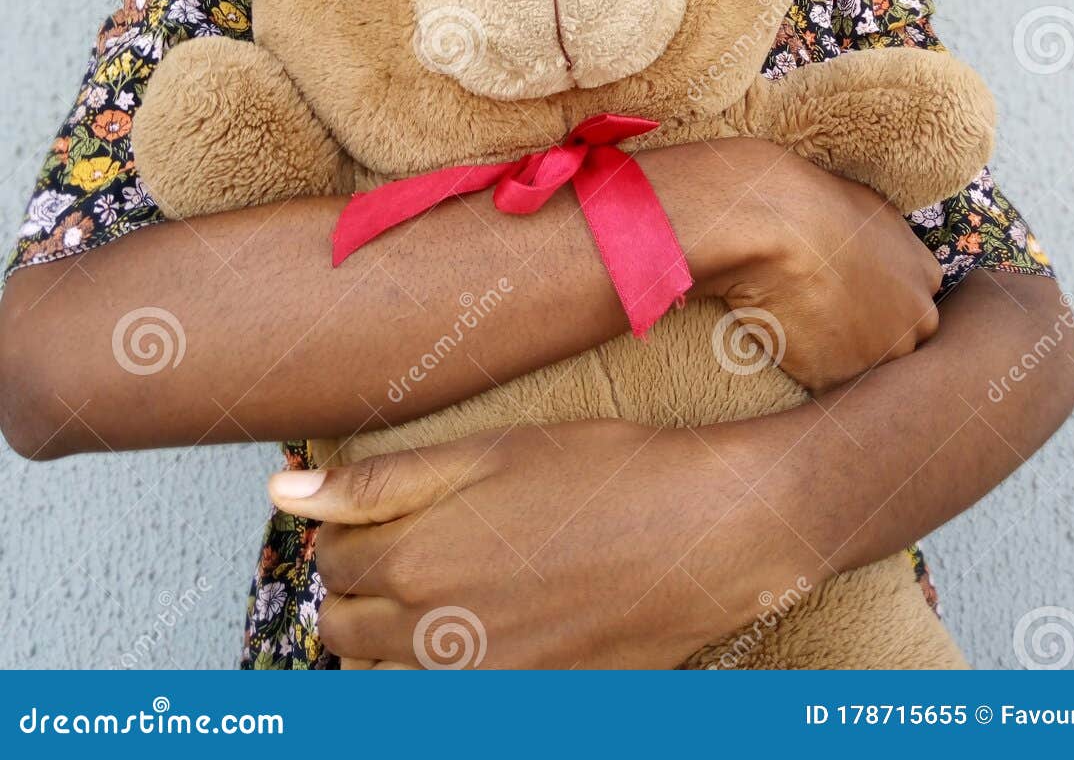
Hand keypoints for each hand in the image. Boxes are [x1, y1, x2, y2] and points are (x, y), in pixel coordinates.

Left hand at [272, 418, 799, 668]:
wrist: (699, 534)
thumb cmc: (599, 477)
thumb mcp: (486, 452)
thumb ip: (377, 481)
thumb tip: (282, 488)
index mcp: (412, 562)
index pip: (332, 557)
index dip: (351, 527)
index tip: (385, 511)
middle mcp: (430, 639)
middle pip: (344, 627)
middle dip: (363, 587)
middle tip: (415, 548)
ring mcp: (475, 688)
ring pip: (382, 682)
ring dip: (391, 642)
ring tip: (441, 595)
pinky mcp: (520, 711)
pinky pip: (439, 713)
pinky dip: (438, 682)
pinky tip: (476, 640)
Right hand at [642, 137, 942, 394]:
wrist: (773, 224)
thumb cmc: (812, 204)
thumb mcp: (870, 211)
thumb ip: (890, 246)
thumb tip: (879, 256)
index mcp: (926, 277)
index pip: (913, 309)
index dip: (878, 307)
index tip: (849, 299)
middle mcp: (917, 321)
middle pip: (897, 345)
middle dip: (866, 339)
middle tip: (822, 316)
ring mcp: (882, 355)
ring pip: (862, 369)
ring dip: (836, 357)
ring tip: (798, 323)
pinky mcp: (842, 379)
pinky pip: (824, 383)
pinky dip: (804, 367)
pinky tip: (783, 334)